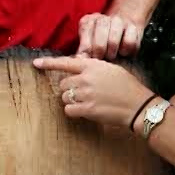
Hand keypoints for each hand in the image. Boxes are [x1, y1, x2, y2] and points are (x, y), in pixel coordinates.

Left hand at [32, 55, 155, 130]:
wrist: (138, 105)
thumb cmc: (128, 87)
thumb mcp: (112, 70)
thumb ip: (94, 69)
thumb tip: (79, 73)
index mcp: (93, 66)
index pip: (66, 63)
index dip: (49, 63)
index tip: (36, 64)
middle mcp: (87, 78)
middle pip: (63, 84)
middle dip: (70, 89)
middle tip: (83, 93)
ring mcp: (86, 94)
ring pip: (65, 97)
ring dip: (72, 101)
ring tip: (87, 102)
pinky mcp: (87, 109)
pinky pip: (69, 110)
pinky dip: (74, 112)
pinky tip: (86, 111)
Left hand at [77, 13, 144, 58]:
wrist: (122, 32)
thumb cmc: (101, 44)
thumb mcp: (88, 45)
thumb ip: (83, 51)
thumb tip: (79, 60)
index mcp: (88, 20)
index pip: (85, 30)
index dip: (87, 47)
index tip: (89, 57)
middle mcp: (103, 18)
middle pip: (99, 37)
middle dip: (99, 52)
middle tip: (101, 59)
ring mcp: (119, 21)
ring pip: (113, 40)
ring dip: (112, 52)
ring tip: (112, 57)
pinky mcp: (133, 27)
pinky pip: (129, 42)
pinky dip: (126, 51)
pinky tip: (123, 53)